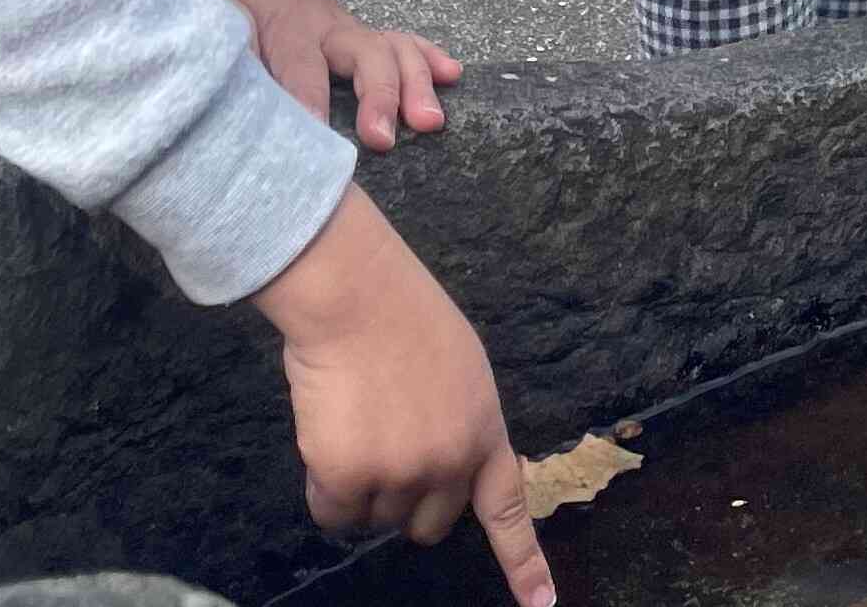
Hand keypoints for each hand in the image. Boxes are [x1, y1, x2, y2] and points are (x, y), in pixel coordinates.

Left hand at [218, 0, 460, 153]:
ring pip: (392, 47)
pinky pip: (404, 42)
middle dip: (377, 94)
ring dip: (415, 83)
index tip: (318, 138)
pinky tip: (452, 75)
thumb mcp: (216, 41)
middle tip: (383, 139)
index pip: (299, 66)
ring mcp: (351, 30)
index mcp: (284, 27)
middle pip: (361, 51)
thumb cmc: (229, 28)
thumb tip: (226, 100)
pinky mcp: (367, 38)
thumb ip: (223, 64)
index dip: (308, 100)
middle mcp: (325, 25)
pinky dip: (429, 58)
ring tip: (430, 120)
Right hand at [255, 187, 554, 606]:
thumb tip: (440, 460)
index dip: (524, 564)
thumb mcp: (460, 366)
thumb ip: (458, 419)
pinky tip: (324, 433)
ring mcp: (400, 474)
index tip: (543, 605)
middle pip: (426, 525)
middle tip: (381, 439)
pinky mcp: (348, 477)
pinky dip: (323, 486)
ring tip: (352, 417)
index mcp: (484, 432)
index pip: (508, 510)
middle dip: (404, 497)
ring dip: (360, 485)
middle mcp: (450, 464)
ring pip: (374, 518)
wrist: (353, 292)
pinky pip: (331, 512)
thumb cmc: (400, 311)